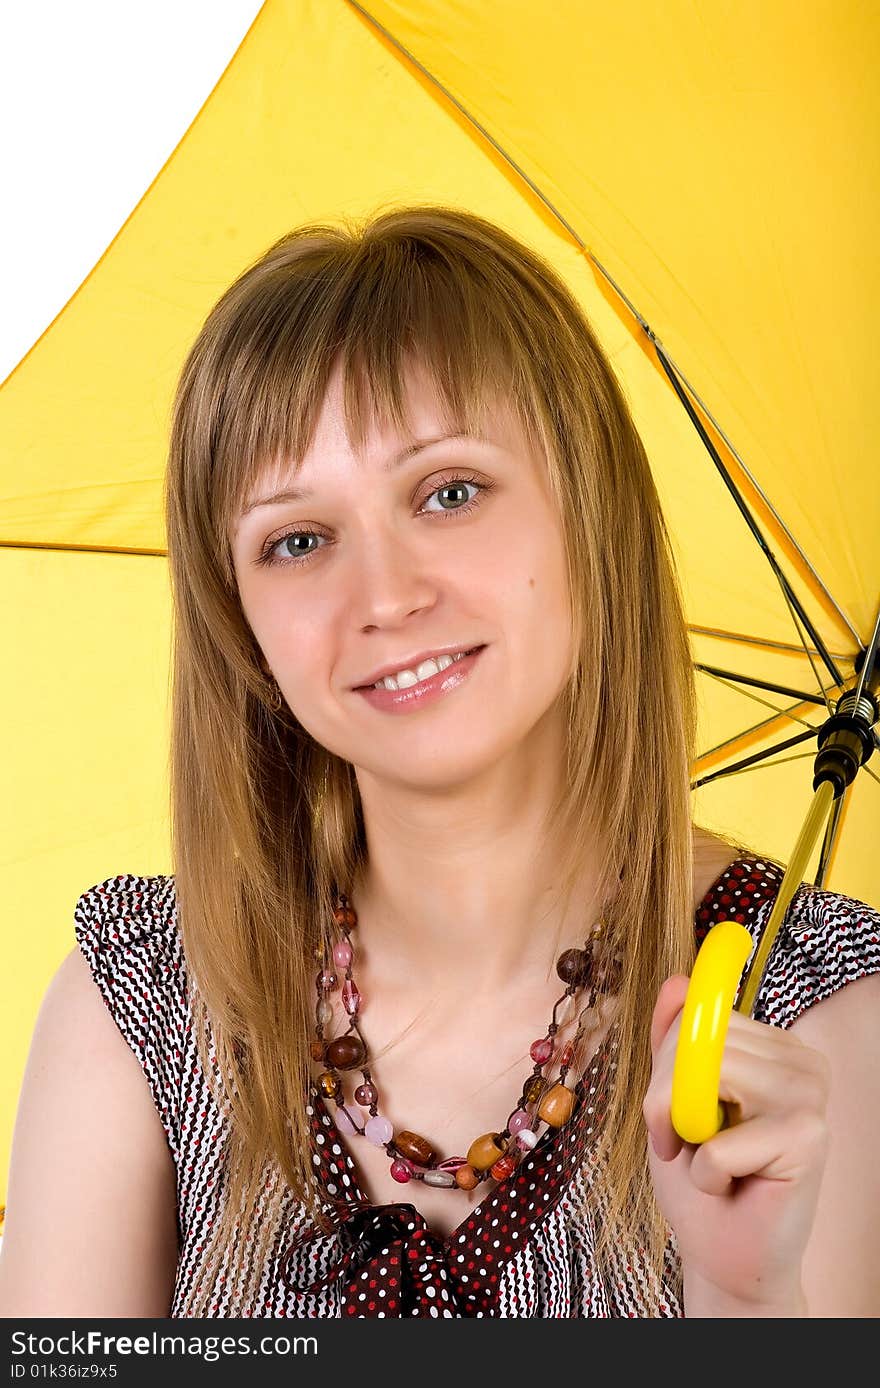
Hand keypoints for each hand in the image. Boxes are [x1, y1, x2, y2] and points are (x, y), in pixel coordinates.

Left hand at [642, 974, 829, 1312]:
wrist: (725, 1256)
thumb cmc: (699, 1177)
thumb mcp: (672, 1098)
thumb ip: (676, 1041)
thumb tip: (677, 980)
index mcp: (772, 1045)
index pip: (699, 1015)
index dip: (668, 1063)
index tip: (672, 1111)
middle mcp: (800, 1061)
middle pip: (698, 1039)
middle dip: (664, 1097)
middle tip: (680, 1144)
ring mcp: (810, 1093)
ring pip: (704, 1076)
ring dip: (683, 1132)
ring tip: (708, 1161)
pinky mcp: (809, 1137)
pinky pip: (719, 1141)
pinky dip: (707, 1172)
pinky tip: (731, 1185)